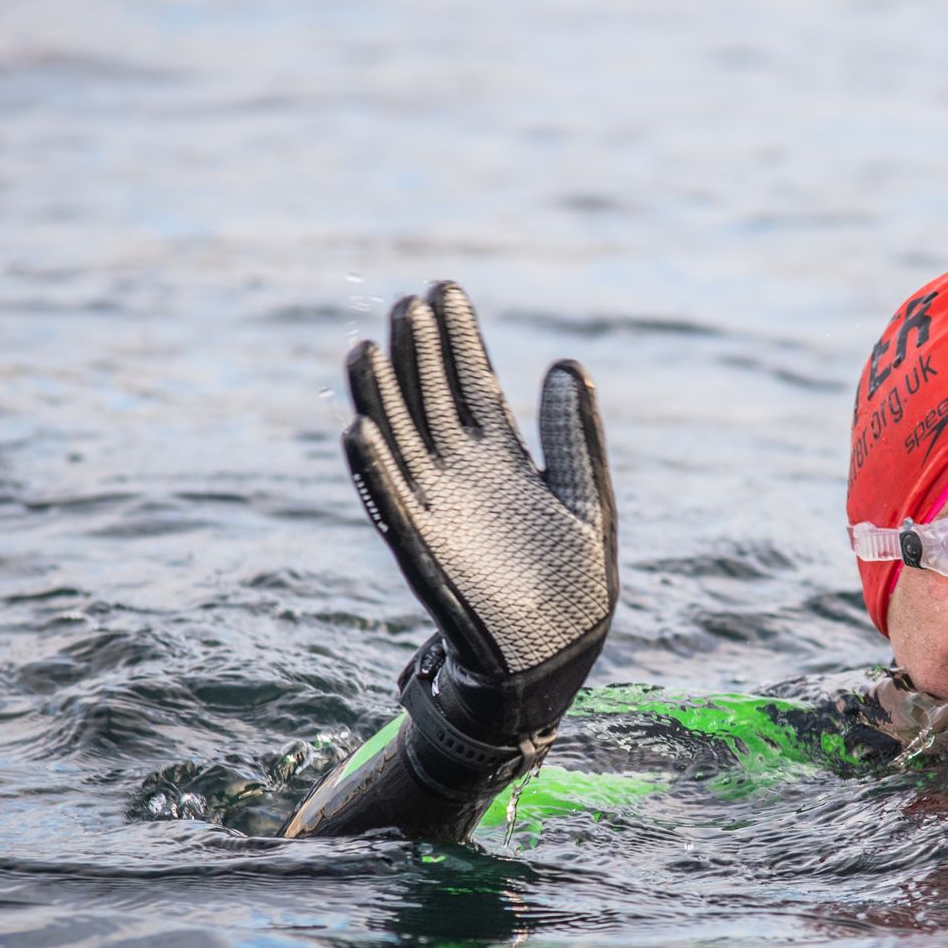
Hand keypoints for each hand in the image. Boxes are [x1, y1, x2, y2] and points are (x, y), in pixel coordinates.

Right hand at [342, 282, 615, 748]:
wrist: (555, 659)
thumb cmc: (574, 584)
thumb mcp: (587, 498)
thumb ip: (576, 437)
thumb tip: (565, 364)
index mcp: (500, 458)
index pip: (471, 384)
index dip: (458, 340)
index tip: (444, 288)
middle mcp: (461, 477)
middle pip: (428, 402)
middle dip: (417, 354)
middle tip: (408, 302)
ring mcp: (438, 512)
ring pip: (398, 445)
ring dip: (380, 400)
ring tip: (366, 348)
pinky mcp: (427, 556)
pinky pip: (394, 508)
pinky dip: (376, 472)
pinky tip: (360, 430)